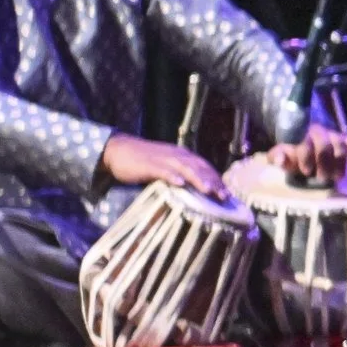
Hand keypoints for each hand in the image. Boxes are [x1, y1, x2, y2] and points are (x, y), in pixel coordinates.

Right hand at [100, 134, 230, 201]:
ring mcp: (163, 158)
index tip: (228, 193)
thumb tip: (195, 191)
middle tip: (225, 197)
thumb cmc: (144, 161)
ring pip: (185, 168)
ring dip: (198, 179)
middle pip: (199, 168)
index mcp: (182, 155)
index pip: (205, 166)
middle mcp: (176, 154)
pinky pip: (163, 170)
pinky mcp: (148, 164)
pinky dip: (172, 176)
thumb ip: (180, 175)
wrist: (118, 150)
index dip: (217, 179)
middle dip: (213, 182)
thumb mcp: (166, 166)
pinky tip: (180, 183)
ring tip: (209, 191)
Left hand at [266, 124, 346, 184]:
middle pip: (324, 147)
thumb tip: (280, 160)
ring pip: (340, 147)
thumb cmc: (293, 153)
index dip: (306, 158)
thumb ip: (276, 157)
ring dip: (338, 164)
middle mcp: (319, 132)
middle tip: (321, 177)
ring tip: (335, 177)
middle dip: (323, 164)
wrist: (305, 140)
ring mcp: (333, 136)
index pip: (306, 145)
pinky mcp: (346, 141)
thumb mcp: (282, 155)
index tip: (306, 171)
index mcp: (302, 135)